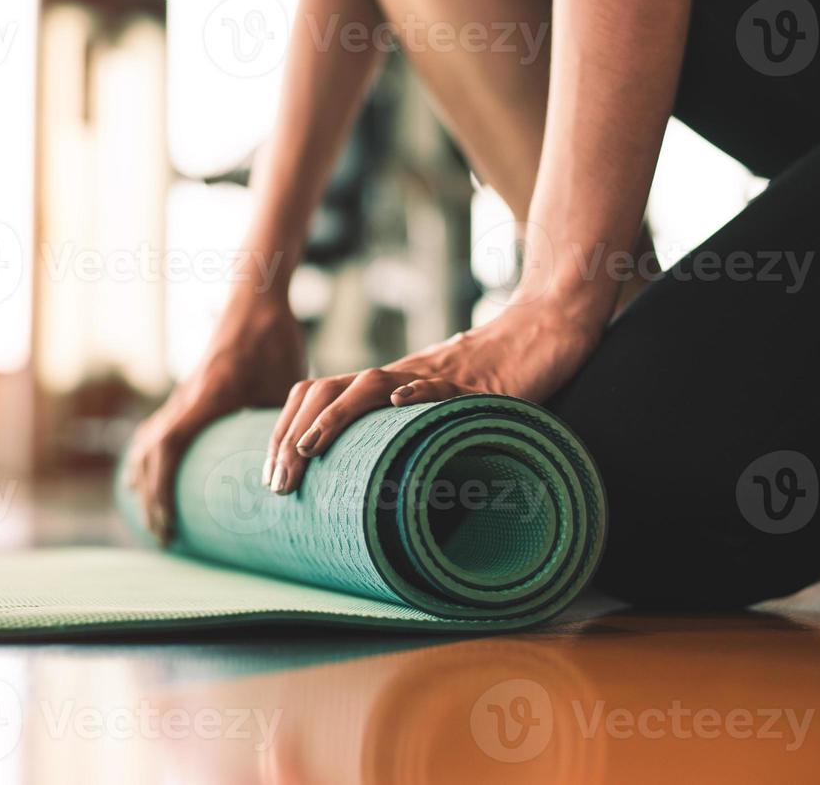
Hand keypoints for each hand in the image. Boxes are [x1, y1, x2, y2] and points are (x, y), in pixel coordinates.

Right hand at [125, 296, 304, 543]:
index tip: (168, 525)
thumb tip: (296, 476)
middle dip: (151, 500)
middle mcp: (186, 398)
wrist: (257, 300)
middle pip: (149, 455)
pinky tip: (145, 476)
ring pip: (148, 443)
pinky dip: (148, 458)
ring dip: (145, 482)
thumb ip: (285, 429)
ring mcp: (183, 395)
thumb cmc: (275, 341)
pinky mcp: (188, 392)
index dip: (161, 490)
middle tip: (165, 538)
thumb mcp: (288, 386)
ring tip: (153, 519)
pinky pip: (157, 430)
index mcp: (207, 397)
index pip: (168, 449)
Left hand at [263, 298, 600, 494]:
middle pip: (326, 391)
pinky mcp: (477, 381)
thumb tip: (379, 488)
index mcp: (386, 386)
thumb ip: (410, 436)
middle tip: (280, 482)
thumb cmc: (495, 378)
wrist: (545, 330)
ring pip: (369, 386)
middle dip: (293, 435)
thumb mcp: (440, 415)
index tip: (274, 478)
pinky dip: (417, 392)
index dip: (287, 432)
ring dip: (334, 418)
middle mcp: (400, 376)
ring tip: (310, 449)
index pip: (317, 396)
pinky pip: (441, 384)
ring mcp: (434, 374)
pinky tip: (397, 404)